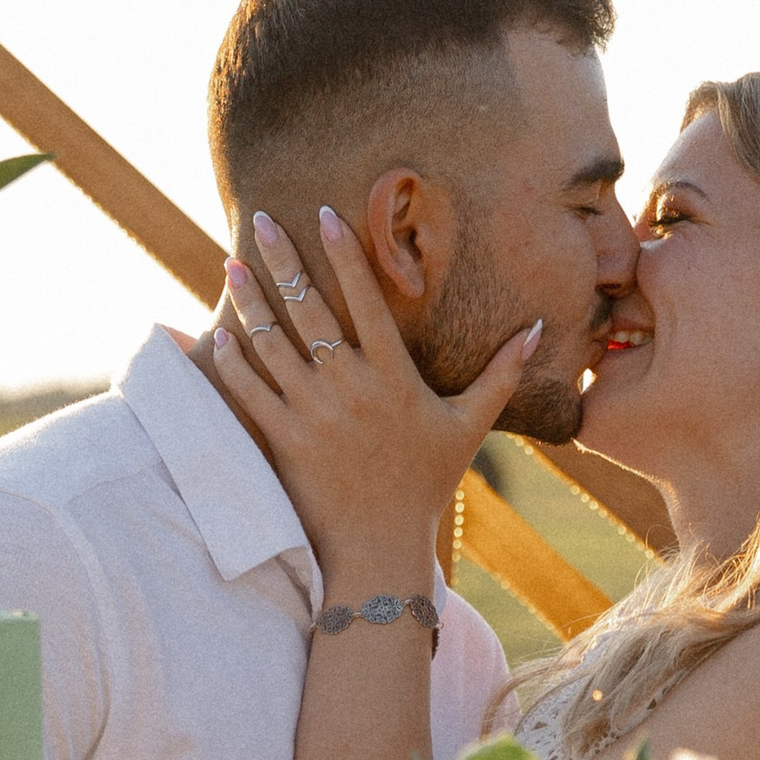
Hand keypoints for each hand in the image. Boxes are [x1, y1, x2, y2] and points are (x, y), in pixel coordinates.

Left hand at [208, 203, 538, 581]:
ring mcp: (313, 413)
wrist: (380, 546)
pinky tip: (219, 334)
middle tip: (258, 221)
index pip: (364, 298)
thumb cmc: (426, 485)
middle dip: (282, 259)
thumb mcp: (469, 426)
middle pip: (309, 308)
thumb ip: (501, 374)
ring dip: (248, 302)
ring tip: (231, 267)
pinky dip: (233, 361)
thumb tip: (539, 329)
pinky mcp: (284, 441)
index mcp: (393, 375)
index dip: (344, 252)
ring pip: (272, 344)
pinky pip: (250, 392)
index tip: (324, 213)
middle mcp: (350, 387)